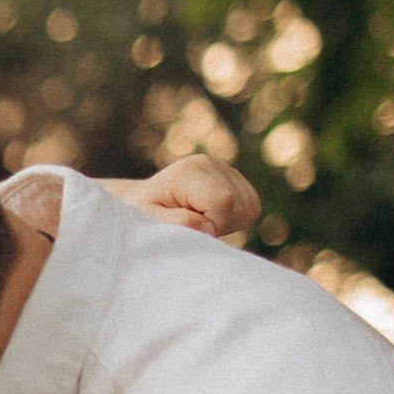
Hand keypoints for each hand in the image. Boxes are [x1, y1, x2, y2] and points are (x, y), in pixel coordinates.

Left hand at [122, 154, 258, 238]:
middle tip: (194, 226)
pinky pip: (251, 206)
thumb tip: (206, 226)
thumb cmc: (141, 217)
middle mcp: (210, 164)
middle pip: (241, 204)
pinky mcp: (232, 177)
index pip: (224, 201)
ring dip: (229, 222)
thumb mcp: (149, 223)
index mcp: (189, 171)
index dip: (213, 225)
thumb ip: (176, 223)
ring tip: (200, 221)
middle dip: (221, 224)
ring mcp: (224, 168)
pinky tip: (211, 217)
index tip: (191, 229)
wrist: (142, 202)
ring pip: (250, 206)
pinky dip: (235, 218)